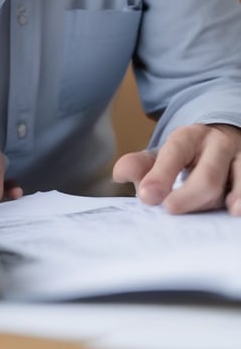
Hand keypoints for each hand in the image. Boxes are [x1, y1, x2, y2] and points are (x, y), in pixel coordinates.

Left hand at [112, 123, 240, 214]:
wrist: (225, 137)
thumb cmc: (189, 155)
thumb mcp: (164, 155)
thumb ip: (142, 165)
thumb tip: (119, 173)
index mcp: (190, 138)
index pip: (174, 153)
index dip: (160, 175)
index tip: (146, 196)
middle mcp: (219, 145)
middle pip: (208, 174)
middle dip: (190, 194)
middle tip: (172, 209)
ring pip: (238, 180)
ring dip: (231, 197)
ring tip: (227, 210)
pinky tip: (239, 211)